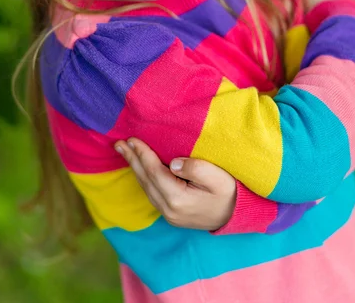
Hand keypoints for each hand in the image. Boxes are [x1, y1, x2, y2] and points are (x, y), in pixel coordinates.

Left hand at [114, 139, 235, 230]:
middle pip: (145, 180)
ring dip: (135, 168)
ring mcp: (169, 215)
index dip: (142, 154)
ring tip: (125, 152)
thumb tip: (173, 162)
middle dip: (131, 159)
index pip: (154, 172)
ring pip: (146, 187)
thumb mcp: (217, 177)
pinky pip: (151, 193)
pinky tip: (139, 168)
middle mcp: (169, 209)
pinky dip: (143, 178)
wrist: (237, 216)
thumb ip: (195, 168)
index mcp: (179, 199)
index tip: (132, 139)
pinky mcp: (171, 215)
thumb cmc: (229, 193)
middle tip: (118, 144)